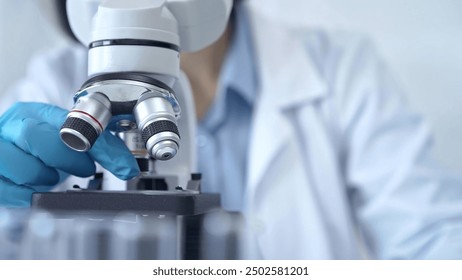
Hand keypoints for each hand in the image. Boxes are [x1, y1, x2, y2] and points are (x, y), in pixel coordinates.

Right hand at [0, 102, 139, 206]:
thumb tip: (127, 168)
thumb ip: (98, 149)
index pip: (73, 122)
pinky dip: (24, 195)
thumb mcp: (67, 143)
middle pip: (35, 136)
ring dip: (43, 177)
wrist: (6, 156)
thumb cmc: (38, 151)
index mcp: (36, 113)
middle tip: (81, 168)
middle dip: (65, 158)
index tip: (123, 166)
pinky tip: (31, 191)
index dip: (100, 146)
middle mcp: (12, 126)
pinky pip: (6, 189)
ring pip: (22, 165)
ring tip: (49, 177)